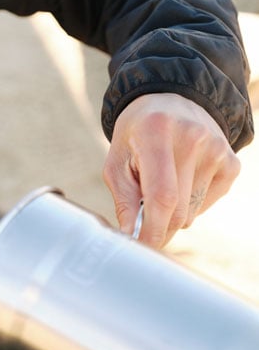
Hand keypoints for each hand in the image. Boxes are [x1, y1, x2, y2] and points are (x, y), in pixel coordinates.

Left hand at [103, 93, 240, 247]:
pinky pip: (208, 202)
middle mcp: (193, 138)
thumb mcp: (117, 161)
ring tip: (162, 183)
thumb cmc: (136, 136)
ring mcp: (217, 149)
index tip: (143, 247)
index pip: (161, 197)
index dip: (153, 229)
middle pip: (179, 210)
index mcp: (156, 133)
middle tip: (143, 221)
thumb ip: (123, 200)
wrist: (170, 102)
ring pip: (193, 211)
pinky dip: (192, 203)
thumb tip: (131, 237)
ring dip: (174, 212)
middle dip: (159, 226)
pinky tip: (182, 179)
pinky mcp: (231, 161)